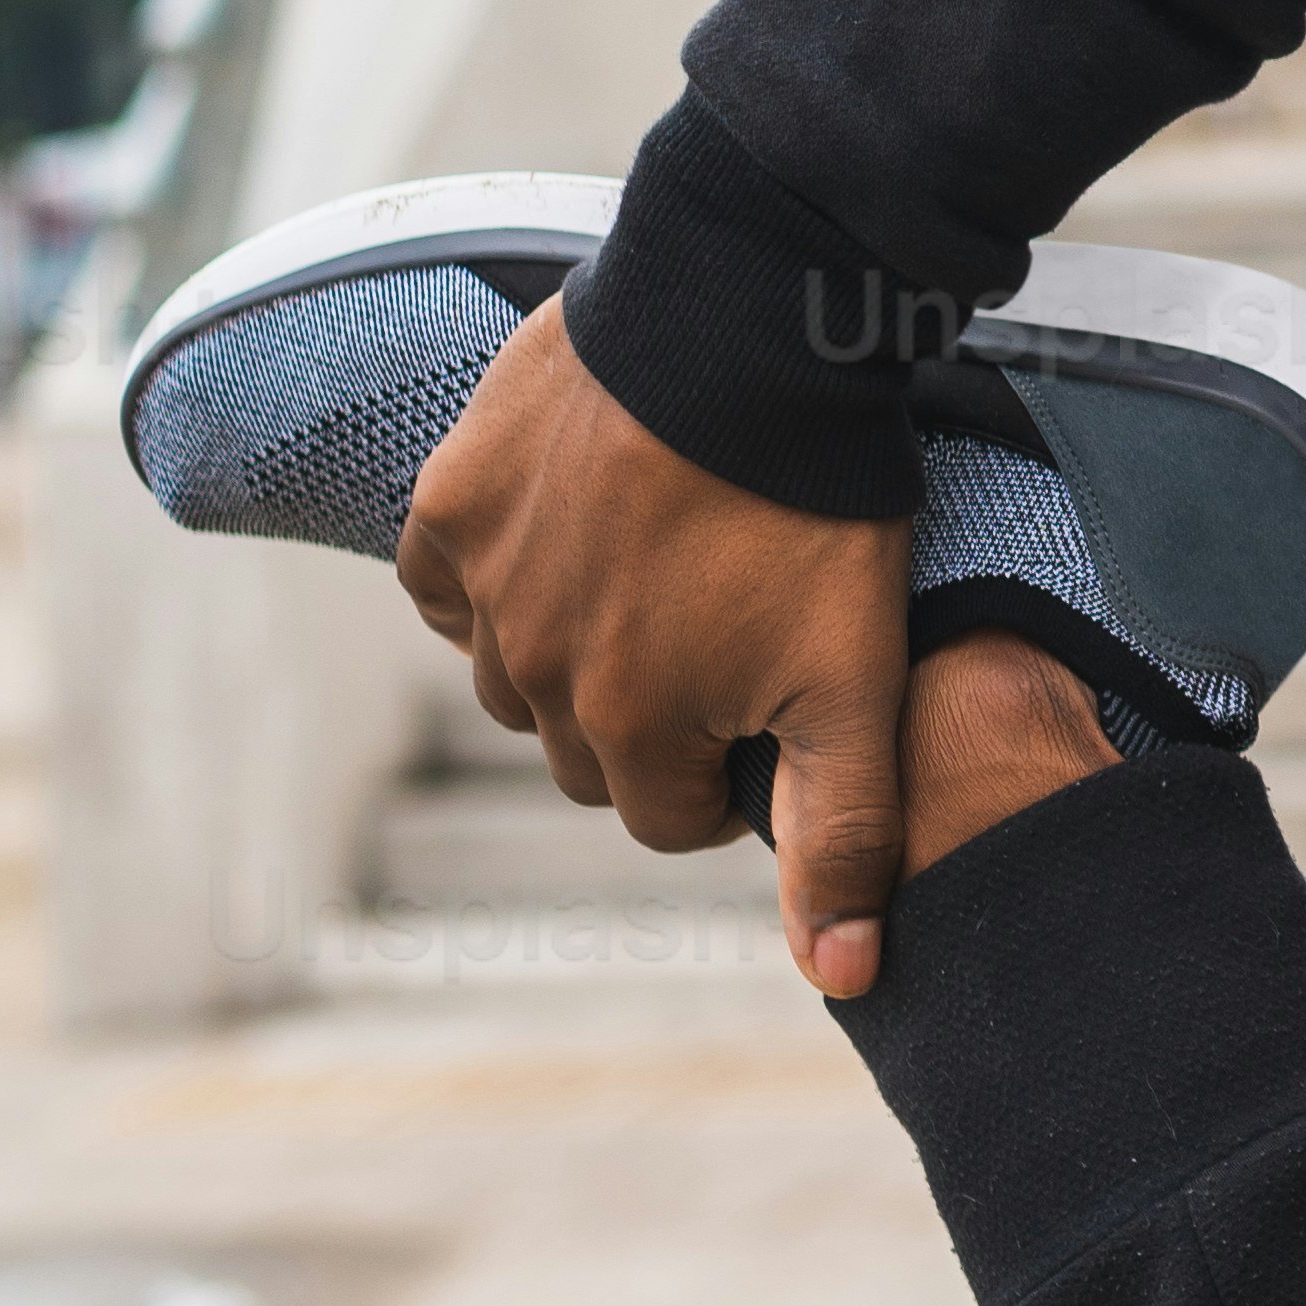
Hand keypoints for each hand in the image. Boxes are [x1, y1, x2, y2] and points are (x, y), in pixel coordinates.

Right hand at [397, 296, 917, 1002]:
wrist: (758, 327)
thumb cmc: (820, 510)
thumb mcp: (859, 682)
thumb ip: (845, 836)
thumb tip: (844, 978)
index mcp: (627, 728)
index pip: (667, 815)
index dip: (732, 768)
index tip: (773, 694)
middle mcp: (533, 670)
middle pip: (587, 748)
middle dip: (653, 714)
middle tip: (726, 624)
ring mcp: (484, 582)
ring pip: (515, 669)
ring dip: (572, 646)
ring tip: (660, 569)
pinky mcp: (452, 498)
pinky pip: (446, 579)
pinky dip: (496, 573)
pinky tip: (569, 530)